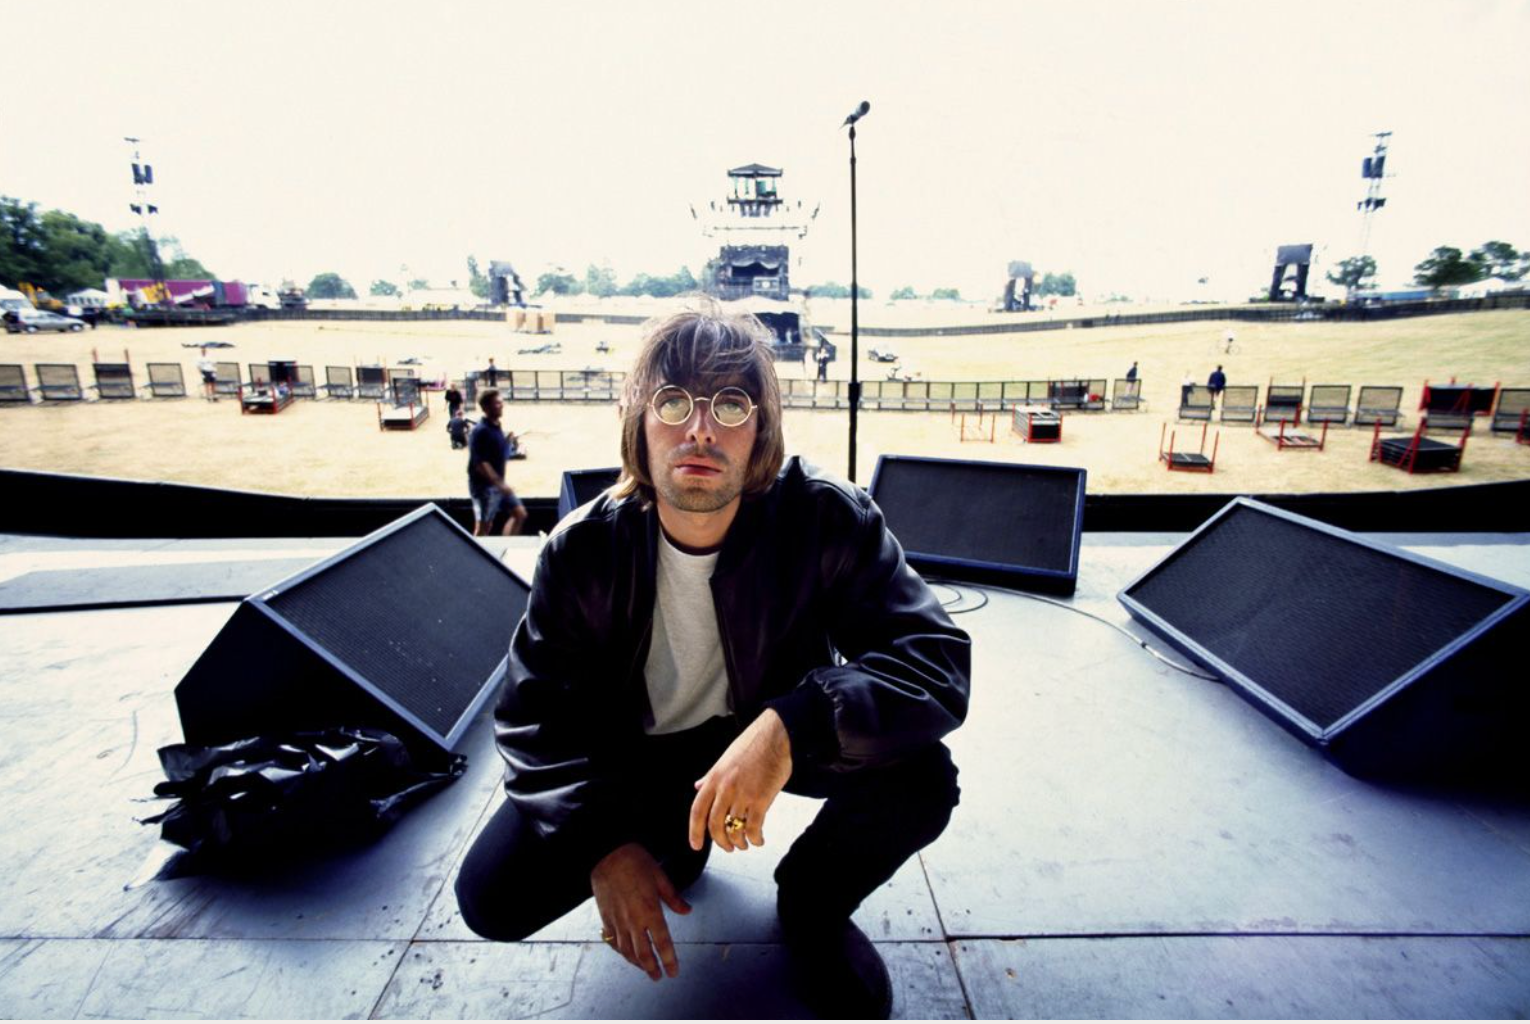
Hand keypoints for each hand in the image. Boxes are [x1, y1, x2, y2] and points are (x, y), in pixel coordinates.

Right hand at [591, 843, 690, 979]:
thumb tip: (687, 911)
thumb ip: (673, 898)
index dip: (668, 961)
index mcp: (650, 911)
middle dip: (652, 969)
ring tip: (645, 969)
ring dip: (637, 964)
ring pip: (627, 951)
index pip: (662, 944)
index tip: (673, 972)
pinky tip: (626, 953)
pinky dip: (621, 951)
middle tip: (659, 977)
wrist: (607, 854)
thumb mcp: (660, 877)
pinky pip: (613, 941)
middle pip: (643, 954)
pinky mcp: (606, 917)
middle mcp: (633, 920)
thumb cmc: (635, 862)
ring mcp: (618, 921)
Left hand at [689, 708, 791, 852]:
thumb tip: (698, 786)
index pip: (697, 811)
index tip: (696, 846)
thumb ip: (711, 776)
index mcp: (714, 778)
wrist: (775, 736)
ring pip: (735, 829)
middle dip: (721, 842)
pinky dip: (755, 838)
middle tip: (728, 848)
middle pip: (715, 825)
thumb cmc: (752, 745)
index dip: (695, 831)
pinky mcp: (761, 799)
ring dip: (739, 842)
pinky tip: (759, 840)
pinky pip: (753, 827)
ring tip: (744, 844)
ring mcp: (743, 794)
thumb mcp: (724, 759)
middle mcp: (725, 788)